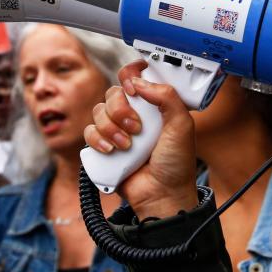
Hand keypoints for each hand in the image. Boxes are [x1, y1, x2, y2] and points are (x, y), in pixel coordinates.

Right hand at [83, 61, 199, 219]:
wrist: (162, 195)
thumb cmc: (176, 164)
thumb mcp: (182, 126)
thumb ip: (168, 98)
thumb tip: (140, 83)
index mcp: (153, 105)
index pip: (135, 78)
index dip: (130, 77)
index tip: (133, 89)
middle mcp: (134, 114)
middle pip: (113, 93)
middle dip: (121, 109)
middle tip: (136, 127)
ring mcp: (117, 129)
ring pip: (99, 111)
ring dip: (111, 128)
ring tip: (127, 145)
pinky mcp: (104, 145)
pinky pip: (89, 132)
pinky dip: (98, 139)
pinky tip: (112, 151)